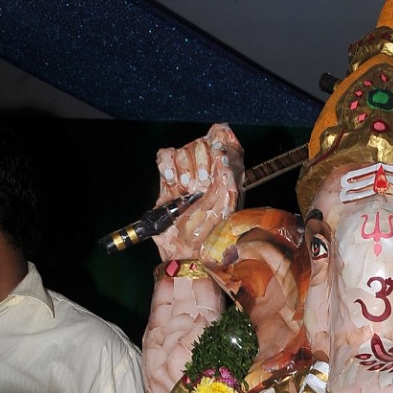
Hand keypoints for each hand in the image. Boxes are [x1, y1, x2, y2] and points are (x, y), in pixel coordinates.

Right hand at [153, 124, 243, 261]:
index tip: (218, 155)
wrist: (185, 251)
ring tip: (186, 189)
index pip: (225, 140)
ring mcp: (187, 173)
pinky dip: (168, 166)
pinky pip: (165, 155)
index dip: (221, 141)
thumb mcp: (225, 211)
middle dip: (201, 162)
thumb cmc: (209, 235)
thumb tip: (222, 156)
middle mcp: (207, 171)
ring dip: (184, 168)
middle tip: (199, 186)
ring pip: (183, 149)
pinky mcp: (168, 177)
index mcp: (225, 175)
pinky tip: (172, 183)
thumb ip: (227, 182)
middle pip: (202, 143)